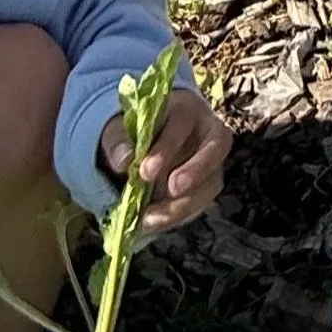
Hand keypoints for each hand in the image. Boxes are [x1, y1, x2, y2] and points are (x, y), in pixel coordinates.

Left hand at [99, 89, 231, 234]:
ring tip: (151, 218)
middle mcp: (208, 132)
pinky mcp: (208, 185)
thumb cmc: (135, 130)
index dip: (168, 147)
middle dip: (194, 172)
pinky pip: (202, 202)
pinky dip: (179, 216)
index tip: (145, 171)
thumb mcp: (119, 127)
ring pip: (212, 181)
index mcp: (186, 109)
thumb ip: (118, 140)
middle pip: (214, 150)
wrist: (144, 143)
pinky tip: (155, 222)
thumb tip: (124, 162)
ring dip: (185, 204)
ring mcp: (212, 161)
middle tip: (170, 190)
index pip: (184, 123)